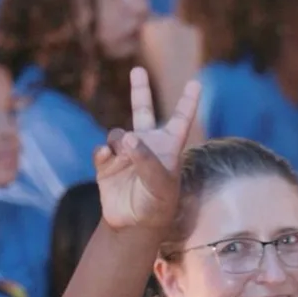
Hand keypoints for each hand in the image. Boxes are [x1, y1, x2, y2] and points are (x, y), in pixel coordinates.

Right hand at [95, 67, 200, 232]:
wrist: (134, 226)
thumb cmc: (157, 205)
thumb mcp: (161, 183)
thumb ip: (146, 159)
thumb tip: (127, 138)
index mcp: (168, 147)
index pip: (180, 120)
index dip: (187, 102)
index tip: (196, 83)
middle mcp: (147, 146)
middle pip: (142, 111)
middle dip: (140, 90)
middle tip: (137, 70)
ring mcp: (126, 154)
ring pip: (117, 133)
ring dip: (119, 140)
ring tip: (124, 154)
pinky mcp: (107, 165)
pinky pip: (101, 150)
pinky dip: (103, 155)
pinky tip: (108, 163)